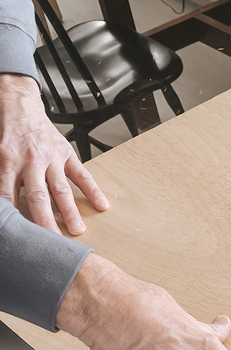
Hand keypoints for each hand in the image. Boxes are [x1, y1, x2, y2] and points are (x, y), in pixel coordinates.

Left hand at [0, 74, 108, 234]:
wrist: (20, 108)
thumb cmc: (8, 136)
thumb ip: (3, 180)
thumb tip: (5, 205)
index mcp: (8, 161)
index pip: (9, 194)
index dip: (14, 214)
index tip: (21, 234)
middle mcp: (31, 161)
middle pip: (38, 196)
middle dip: (46, 220)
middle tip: (54, 240)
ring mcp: (51, 158)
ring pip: (61, 189)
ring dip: (69, 211)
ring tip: (77, 230)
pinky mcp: (67, 154)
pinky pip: (82, 174)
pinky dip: (92, 190)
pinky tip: (101, 205)